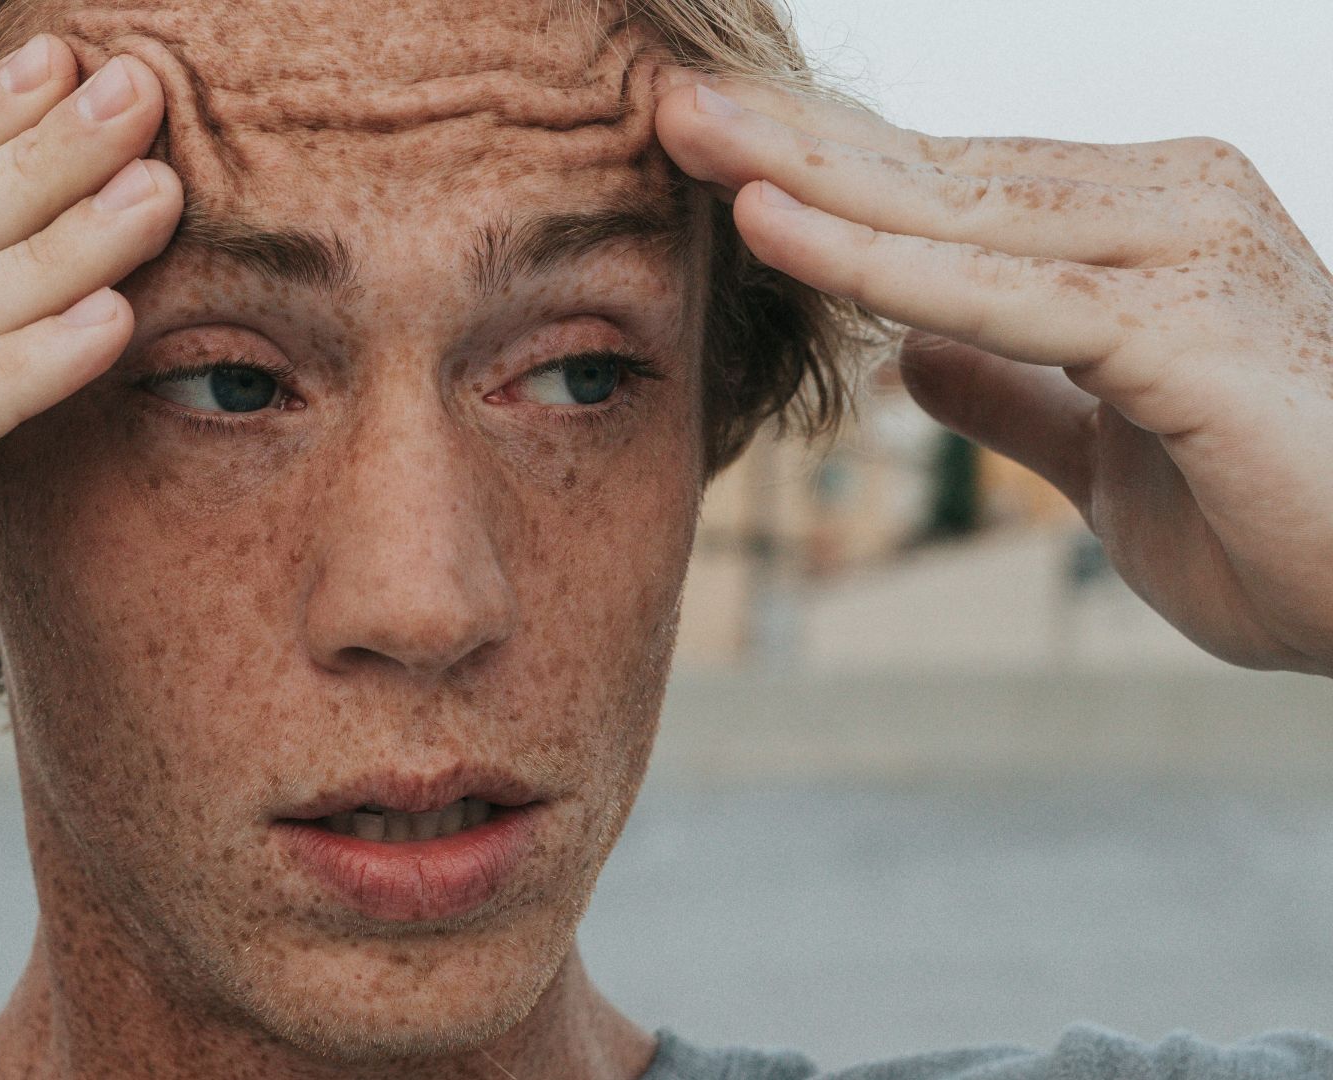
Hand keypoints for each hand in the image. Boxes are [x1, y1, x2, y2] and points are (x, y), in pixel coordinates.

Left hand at [656, 75, 1332, 676]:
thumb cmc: (1281, 518)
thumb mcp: (1105, 453)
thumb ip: (1014, 393)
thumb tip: (909, 359)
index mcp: (1134, 231)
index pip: (947, 189)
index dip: (825, 168)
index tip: (710, 146)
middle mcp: (1162, 209)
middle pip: (935, 172)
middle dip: (791, 139)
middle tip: (663, 100)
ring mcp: (1181, 256)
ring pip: (953, 212)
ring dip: (807, 173)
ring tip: (685, 133)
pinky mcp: (1186, 329)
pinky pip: (998, 293)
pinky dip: (878, 263)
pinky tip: (774, 229)